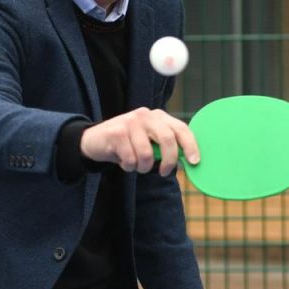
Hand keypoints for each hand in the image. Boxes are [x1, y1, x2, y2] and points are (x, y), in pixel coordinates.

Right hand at [79, 107, 199, 175]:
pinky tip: (123, 161)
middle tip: (163, 172)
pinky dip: (128, 166)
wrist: (95, 140)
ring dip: (142, 167)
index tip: (194, 162)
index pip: (181, 128)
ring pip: (147, 154)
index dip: (190, 145)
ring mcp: (131, 122)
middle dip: (169, 161)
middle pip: (168, 139)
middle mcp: (146, 115)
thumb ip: (164, 146)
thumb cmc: (127, 144)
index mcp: (158, 116)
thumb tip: (186, 161)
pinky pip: (130, 159)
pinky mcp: (117, 132)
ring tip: (135, 165)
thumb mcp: (148, 141)